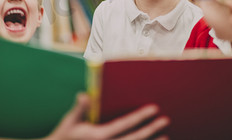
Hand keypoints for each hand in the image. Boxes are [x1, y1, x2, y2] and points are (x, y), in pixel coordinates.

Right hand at [47, 93, 169, 139]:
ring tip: (166, 137)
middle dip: (151, 130)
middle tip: (166, 120)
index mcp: (98, 136)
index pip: (124, 125)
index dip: (140, 117)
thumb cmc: (64, 137)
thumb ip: (80, 109)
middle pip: (134, 139)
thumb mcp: (69, 122)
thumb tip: (84, 95)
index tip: (154, 109)